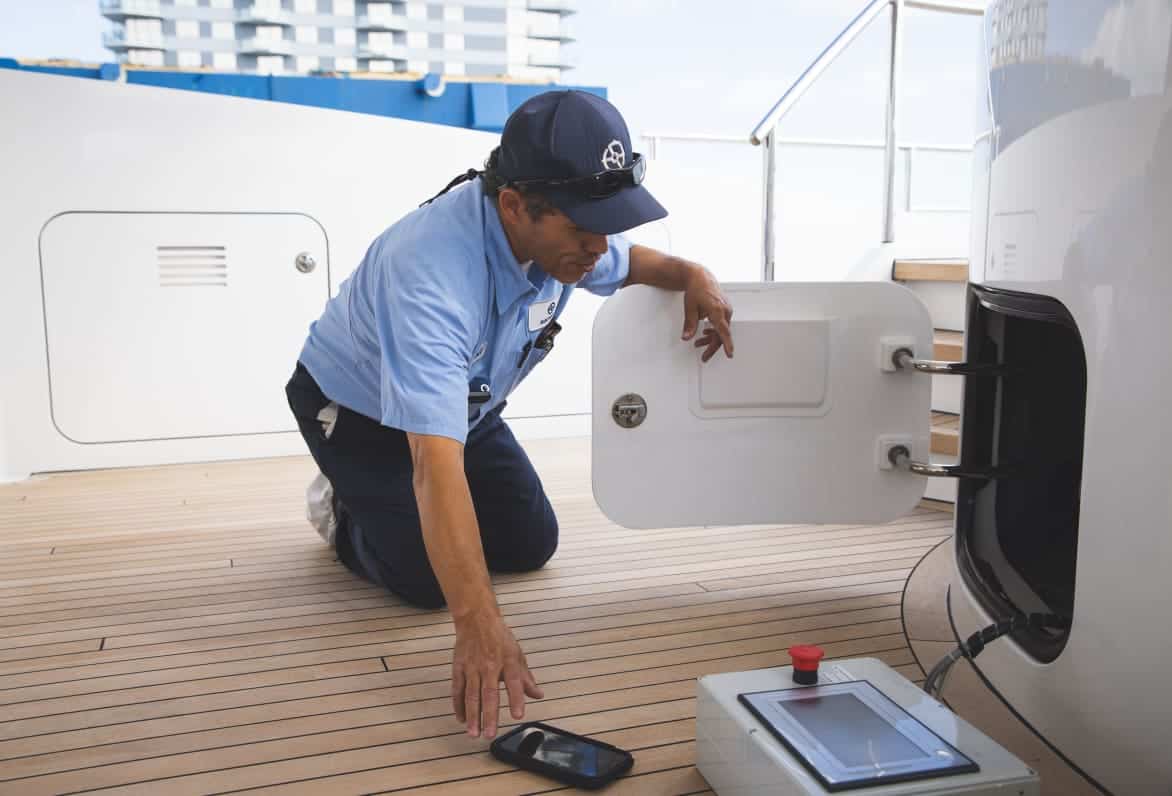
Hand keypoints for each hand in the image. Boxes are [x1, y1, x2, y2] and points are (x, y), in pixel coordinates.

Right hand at [451, 608, 543, 738]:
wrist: (476, 619)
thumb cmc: (499, 638)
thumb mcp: (517, 655)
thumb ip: (526, 678)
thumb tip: (538, 695)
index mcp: (508, 660)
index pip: (514, 682)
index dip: (516, 699)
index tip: (518, 715)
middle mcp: (490, 665)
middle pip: (489, 693)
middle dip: (489, 715)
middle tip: (490, 735)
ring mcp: (472, 666)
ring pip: (471, 694)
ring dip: (472, 715)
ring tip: (474, 733)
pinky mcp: (459, 667)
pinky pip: (457, 689)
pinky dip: (458, 705)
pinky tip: (461, 719)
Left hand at [682, 266, 733, 361]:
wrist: (700, 277)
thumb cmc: (696, 289)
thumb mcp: (690, 308)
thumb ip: (689, 324)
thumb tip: (686, 337)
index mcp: (717, 310)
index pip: (723, 331)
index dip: (727, 344)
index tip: (730, 354)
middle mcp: (725, 310)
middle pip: (722, 334)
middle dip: (712, 347)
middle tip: (704, 357)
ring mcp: (726, 310)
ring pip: (721, 330)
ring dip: (711, 339)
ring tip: (698, 344)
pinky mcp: (725, 310)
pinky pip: (722, 324)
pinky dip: (714, 331)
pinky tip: (705, 333)